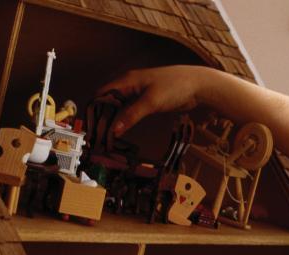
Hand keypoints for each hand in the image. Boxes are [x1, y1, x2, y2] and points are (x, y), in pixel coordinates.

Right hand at [96, 65, 217, 135]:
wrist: (198, 85)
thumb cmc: (175, 86)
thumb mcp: (151, 102)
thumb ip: (131, 115)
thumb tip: (114, 130)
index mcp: (126, 81)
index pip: (100, 95)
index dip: (93, 111)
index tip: (91, 128)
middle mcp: (128, 86)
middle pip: (106, 103)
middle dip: (100, 120)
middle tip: (96, 138)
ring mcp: (137, 94)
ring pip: (117, 109)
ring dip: (111, 122)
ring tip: (105, 139)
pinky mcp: (146, 102)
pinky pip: (128, 112)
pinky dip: (122, 122)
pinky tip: (120, 133)